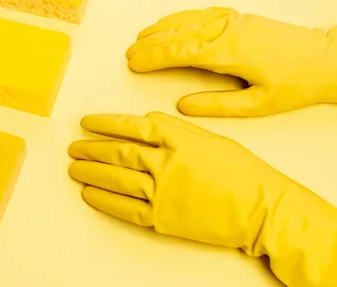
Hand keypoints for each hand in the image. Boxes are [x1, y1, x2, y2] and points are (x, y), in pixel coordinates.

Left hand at [68, 111, 289, 252]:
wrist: (262, 208)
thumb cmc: (243, 171)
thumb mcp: (212, 137)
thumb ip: (177, 126)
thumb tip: (147, 117)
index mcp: (178, 138)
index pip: (131, 126)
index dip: (105, 123)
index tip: (87, 122)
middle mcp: (165, 162)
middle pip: (118, 152)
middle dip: (91, 148)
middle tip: (74, 146)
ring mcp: (162, 191)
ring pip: (116, 179)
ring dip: (90, 172)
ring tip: (73, 168)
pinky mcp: (162, 218)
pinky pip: (124, 209)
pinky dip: (103, 200)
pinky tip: (88, 194)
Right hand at [125, 7, 334, 116]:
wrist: (325, 59)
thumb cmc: (295, 84)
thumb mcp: (257, 105)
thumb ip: (217, 105)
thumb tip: (182, 105)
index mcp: (229, 53)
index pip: (179, 53)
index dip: (153, 58)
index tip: (133, 63)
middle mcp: (228, 30)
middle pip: (178, 34)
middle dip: (150, 43)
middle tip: (129, 53)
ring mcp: (234, 20)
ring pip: (188, 21)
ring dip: (162, 28)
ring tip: (141, 37)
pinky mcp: (240, 17)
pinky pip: (202, 14)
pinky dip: (181, 17)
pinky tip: (171, 22)